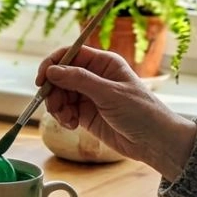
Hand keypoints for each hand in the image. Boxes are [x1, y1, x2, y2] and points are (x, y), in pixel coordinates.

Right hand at [36, 46, 196, 179]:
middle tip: (54, 106)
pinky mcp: (86, 113)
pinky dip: (63, 117)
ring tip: (67, 119)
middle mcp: (94, 76)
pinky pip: (65, 110)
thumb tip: (52, 70)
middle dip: (53, 90)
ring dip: (57, 106)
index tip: (41, 79)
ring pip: (60, 94)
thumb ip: (80, 80)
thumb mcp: (109, 94)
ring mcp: (89, 95)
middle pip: (60, 75)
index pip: (70, 54)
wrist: (155, 142)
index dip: (52, 63)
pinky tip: (72, 125)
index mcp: (103, 63)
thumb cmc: (141, 112)